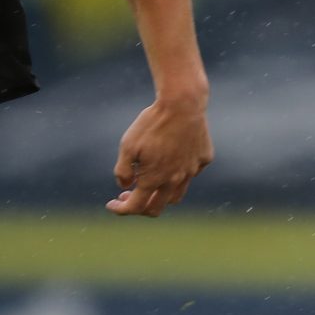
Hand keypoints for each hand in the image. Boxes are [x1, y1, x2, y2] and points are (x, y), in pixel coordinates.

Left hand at [109, 94, 212, 215]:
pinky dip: (179, 174)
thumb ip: (123, 171)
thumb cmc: (152, 124)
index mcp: (154, 179)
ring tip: (150, 182)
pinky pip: (191, 173)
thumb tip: (125, 186)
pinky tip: (171, 160)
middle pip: (157, 208)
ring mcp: (192, 170)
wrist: (182, 104)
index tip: (111, 204)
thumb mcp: (127, 145)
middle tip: (129, 195)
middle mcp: (175, 180)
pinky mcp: (204, 159)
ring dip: (160, 195)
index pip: (135, 207)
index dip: (120, 209)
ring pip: (176, 195)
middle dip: (139, 207)